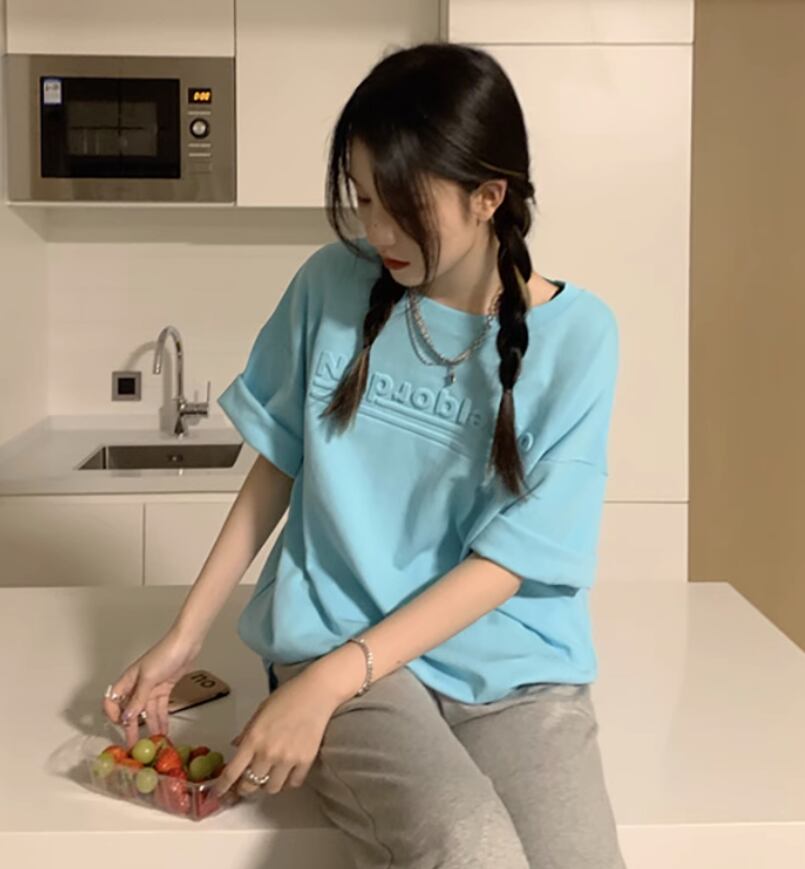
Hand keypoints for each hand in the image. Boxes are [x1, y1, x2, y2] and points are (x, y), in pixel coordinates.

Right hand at [102, 628, 202, 747]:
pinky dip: (161, 720)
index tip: (120, 726)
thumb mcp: (149, 677)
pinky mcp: (165, 689)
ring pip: (147, 712)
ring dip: (149, 727)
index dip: (113, 714)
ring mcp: (152, 688)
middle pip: (131, 710)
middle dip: (132, 727)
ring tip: (152, 744)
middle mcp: (138, 686)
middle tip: (135, 746)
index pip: (112, 700)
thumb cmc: (164, 655)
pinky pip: (160, 708)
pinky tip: (163, 732)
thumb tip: (126, 718)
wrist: (186, 644)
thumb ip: (138, 699)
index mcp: (128, 680)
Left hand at [213, 666, 340, 798]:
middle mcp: (268, 753)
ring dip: (267, 784)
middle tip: (247, 783)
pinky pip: (293, 783)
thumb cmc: (287, 697)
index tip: (218, 794)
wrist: (316, 693)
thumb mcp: (260, 712)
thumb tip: (237, 747)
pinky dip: (288, 781)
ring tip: (270, 774)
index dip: (222, 787)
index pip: (232, 772)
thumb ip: (247, 732)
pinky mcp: (306, 761)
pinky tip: (287, 772)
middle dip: (245, 787)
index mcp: (253, 739)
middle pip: (250, 785)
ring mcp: (288, 759)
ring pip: (271, 788)